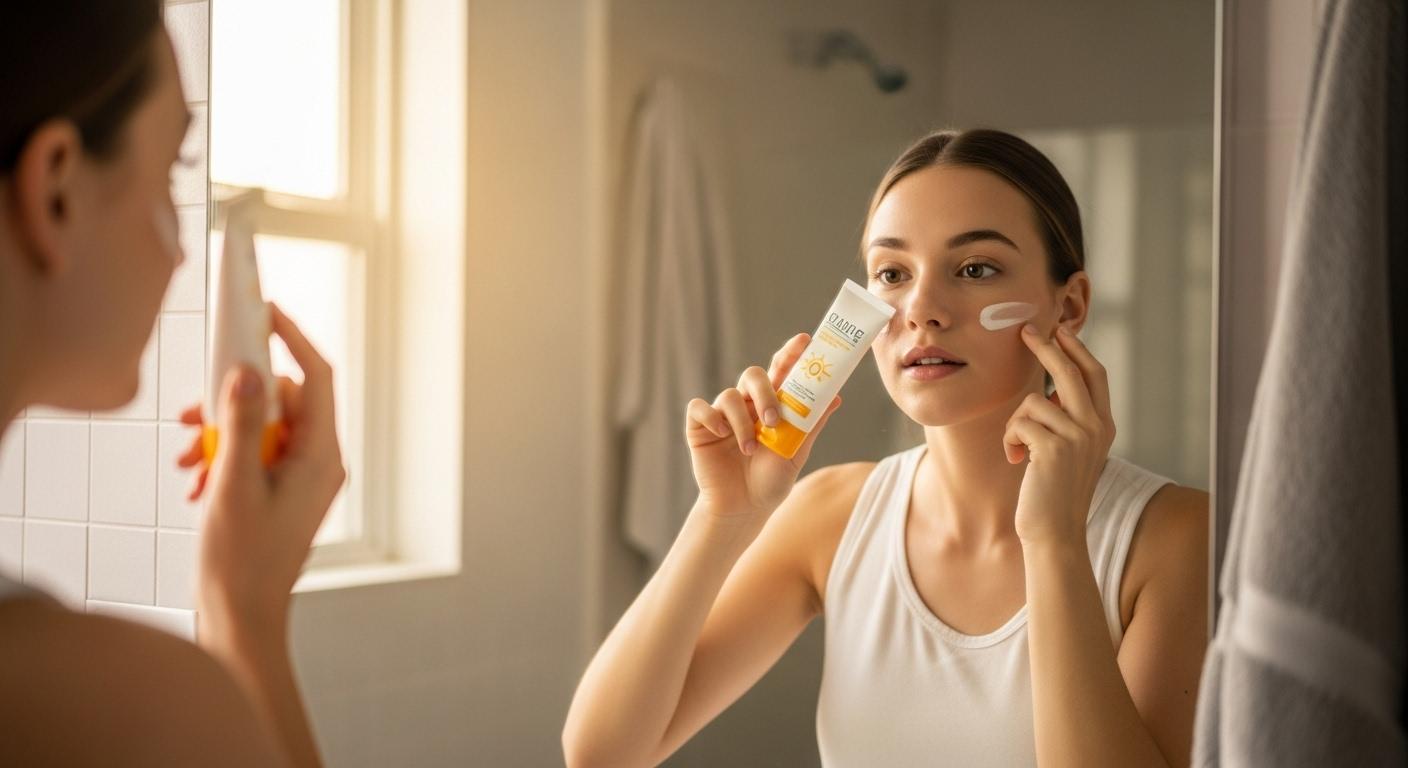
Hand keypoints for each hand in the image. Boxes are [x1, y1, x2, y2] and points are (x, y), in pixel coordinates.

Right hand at [184, 305, 345, 630]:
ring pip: (263, 427)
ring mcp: (303, 478)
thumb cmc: (242, 562)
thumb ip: (240, 424)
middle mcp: (319, 462)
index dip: (292, 338)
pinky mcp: (282, 492)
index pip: (317, 377)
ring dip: (221, 433)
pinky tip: (196, 483)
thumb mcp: (234, 483)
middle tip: (193, 414)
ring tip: (187, 458)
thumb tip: (247, 373)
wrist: (242, 616)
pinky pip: (255, 454)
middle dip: (234, 400)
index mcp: (321, 455)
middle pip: (283, 400)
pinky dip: (224, 458)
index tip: (264, 311)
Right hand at [685, 333, 841, 519]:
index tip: (804, 341)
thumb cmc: (769, 481)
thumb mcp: (796, 453)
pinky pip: (700, 408)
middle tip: (773, 420)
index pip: (781, 371)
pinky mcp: (700, 427)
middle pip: (753, 375)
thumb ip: (811, 424)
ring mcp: (722, 414)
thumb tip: (836, 397)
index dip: (790, 353)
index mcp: (771, 405)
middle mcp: (747, 404)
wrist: (743, 509)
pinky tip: (722, 436)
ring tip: (750, 450)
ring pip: (729, 395)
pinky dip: (713, 418)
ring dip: (743, 422)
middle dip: (765, 392)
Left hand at [1005, 324, 1114, 547]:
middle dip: (1046, 347)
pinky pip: (1018, 423)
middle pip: (1069, 371)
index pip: (1094, 375)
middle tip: (1025, 330)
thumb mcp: (1069, 452)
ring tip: (1017, 452)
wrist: (1055, 534)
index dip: (1077, 349)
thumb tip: (1046, 393)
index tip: (1059, 329)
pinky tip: (1014, 461)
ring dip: (1014, 425)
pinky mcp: (1054, 448)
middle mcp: (1096, 427)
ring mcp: (1077, 437)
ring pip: (1031, 402)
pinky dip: (1009, 441)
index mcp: (1103, 425)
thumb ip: (1066, 422)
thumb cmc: (1053, 493)